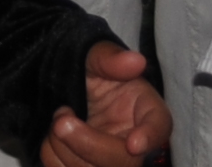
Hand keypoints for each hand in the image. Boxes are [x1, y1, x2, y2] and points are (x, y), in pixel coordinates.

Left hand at [41, 41, 170, 164]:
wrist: (70, 89)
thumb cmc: (92, 71)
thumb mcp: (96, 56)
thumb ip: (111, 58)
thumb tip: (135, 60)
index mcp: (147, 109)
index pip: (159, 125)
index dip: (150, 136)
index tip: (134, 144)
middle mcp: (134, 143)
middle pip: (123, 162)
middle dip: (86, 144)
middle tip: (61, 119)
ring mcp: (111, 161)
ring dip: (63, 148)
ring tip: (60, 119)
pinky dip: (52, 156)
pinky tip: (54, 138)